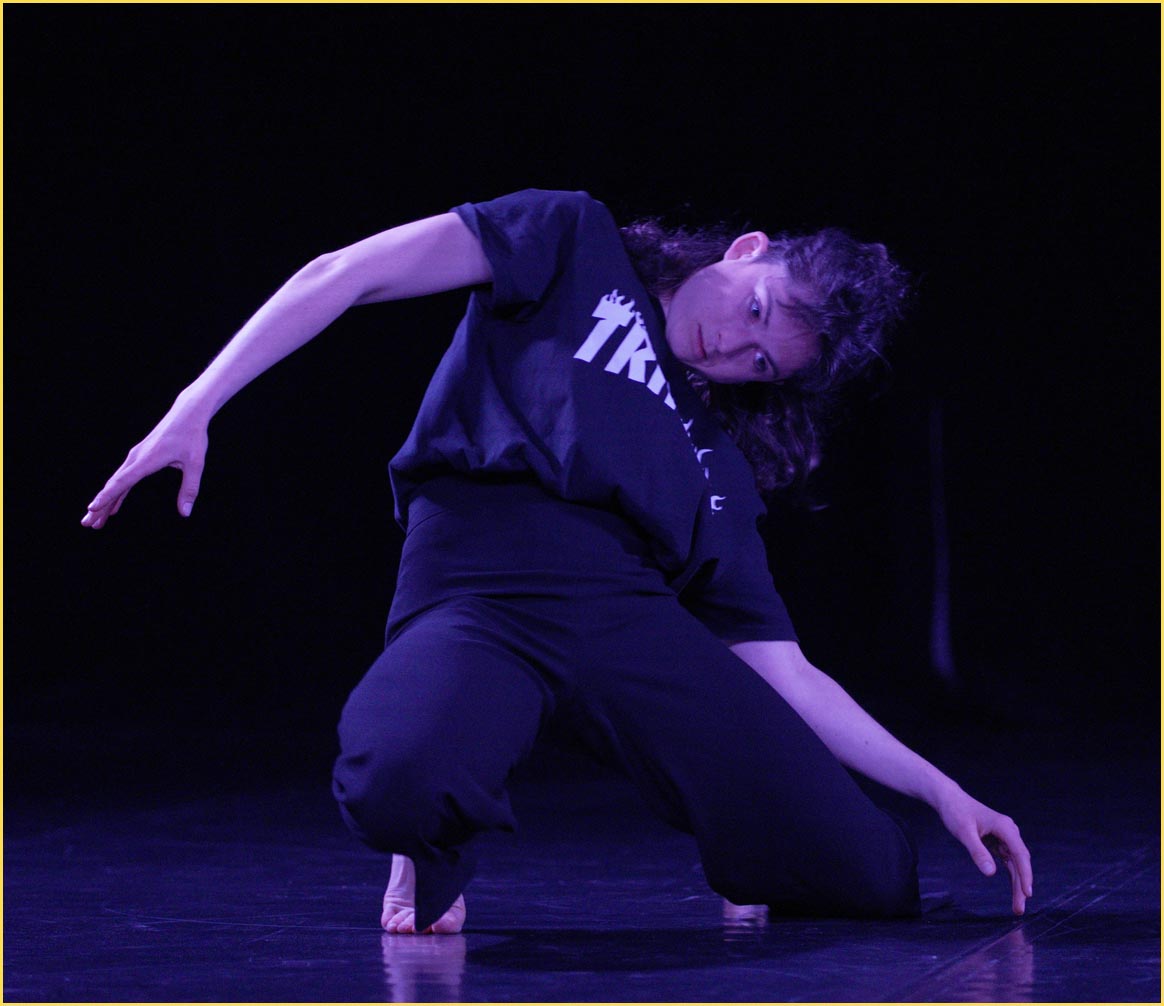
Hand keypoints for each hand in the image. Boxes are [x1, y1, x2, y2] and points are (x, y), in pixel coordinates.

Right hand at [81, 404, 208, 528]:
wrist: (187, 414)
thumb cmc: (192, 437)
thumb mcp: (196, 463)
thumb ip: (189, 488)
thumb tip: (185, 513)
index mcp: (147, 460)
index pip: (123, 481)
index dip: (107, 496)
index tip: (92, 508)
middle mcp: (136, 458)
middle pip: (114, 485)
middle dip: (100, 505)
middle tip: (87, 524)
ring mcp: (135, 457)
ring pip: (116, 483)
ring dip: (105, 502)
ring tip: (94, 521)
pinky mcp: (139, 457)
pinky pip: (123, 478)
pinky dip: (116, 493)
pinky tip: (113, 508)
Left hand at [936, 786, 1032, 914]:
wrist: (948, 799)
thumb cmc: (955, 812)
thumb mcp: (964, 832)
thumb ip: (977, 852)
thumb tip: (991, 873)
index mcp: (1005, 827)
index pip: (1020, 854)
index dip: (1025, 874)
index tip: (1028, 893)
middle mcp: (1009, 832)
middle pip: (1020, 862)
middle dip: (1022, 885)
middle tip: (1019, 909)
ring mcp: (1005, 837)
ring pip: (1016, 864)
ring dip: (1017, 884)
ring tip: (1017, 907)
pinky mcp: (998, 841)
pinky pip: (1008, 861)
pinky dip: (1011, 876)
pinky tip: (1013, 890)